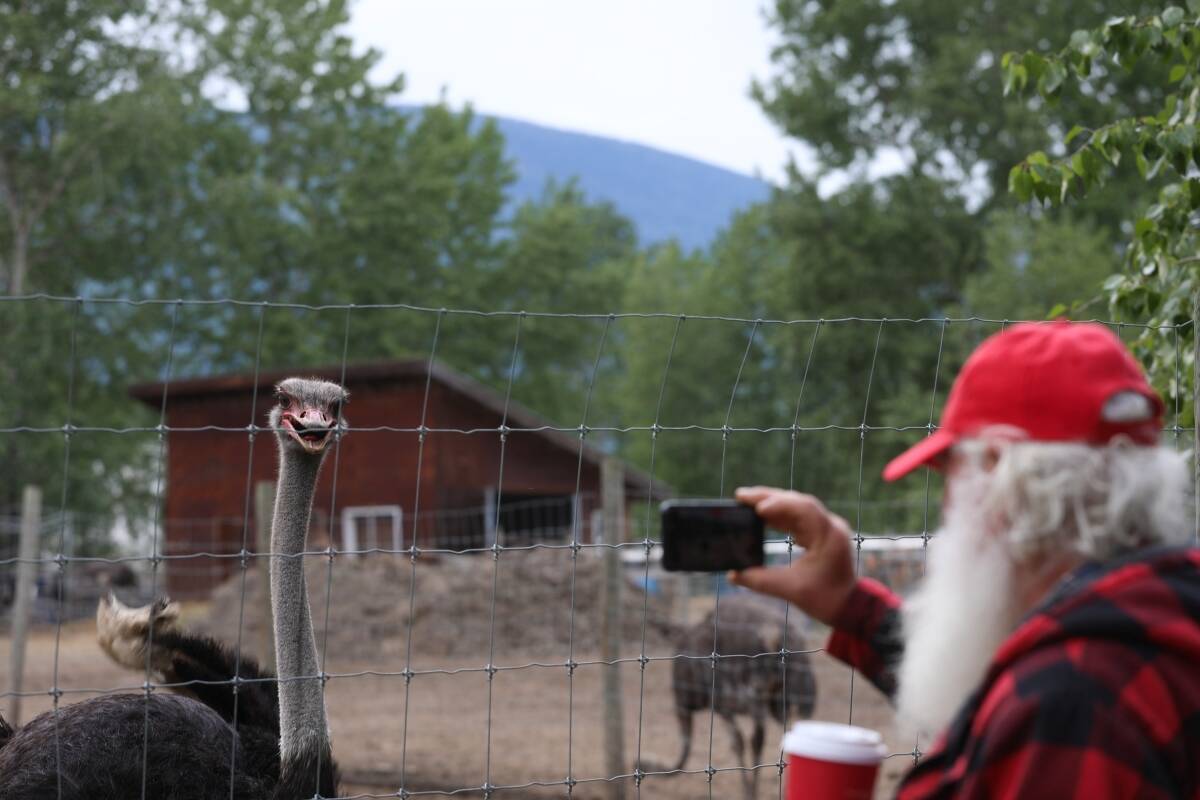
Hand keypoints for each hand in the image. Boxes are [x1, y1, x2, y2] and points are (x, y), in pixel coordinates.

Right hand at [728, 486, 856, 625]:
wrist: (850, 608)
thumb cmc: (826, 600)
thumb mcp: (790, 590)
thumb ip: (760, 581)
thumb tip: (733, 575)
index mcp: (829, 536)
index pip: (803, 508)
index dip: (779, 504)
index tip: (757, 509)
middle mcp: (830, 526)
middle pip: (797, 501)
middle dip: (769, 497)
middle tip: (741, 496)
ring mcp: (826, 528)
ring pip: (796, 506)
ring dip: (772, 504)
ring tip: (747, 502)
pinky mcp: (821, 534)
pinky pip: (798, 517)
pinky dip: (779, 515)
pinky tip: (762, 516)